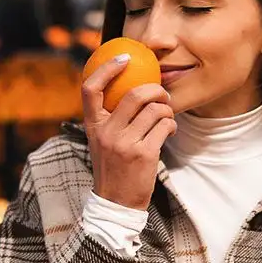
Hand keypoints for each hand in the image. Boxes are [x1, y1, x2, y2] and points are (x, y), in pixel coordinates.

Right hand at [82, 55, 174, 210]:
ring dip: (167, 110)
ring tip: (166, 119)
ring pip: (155, 109)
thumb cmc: (113, 168)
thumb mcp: (102, 141)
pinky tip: (169, 131)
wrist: (116, 203)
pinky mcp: (144, 154)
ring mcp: (125, 143)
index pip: (90, 89)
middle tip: (163, 95)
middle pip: (135, 94)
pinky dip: (172, 125)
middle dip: (156, 90)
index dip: (107, 69)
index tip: (124, 59)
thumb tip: (133, 89)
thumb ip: (110, 118)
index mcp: (93, 126)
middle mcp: (107, 132)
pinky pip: (165, 125)